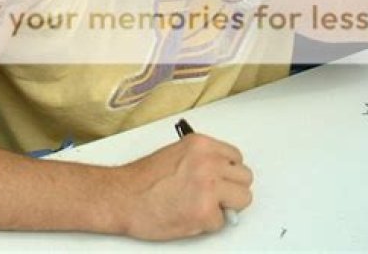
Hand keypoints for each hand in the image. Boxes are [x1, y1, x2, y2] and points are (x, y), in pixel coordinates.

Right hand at [113, 132, 252, 239]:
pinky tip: (191, 215)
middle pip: (245, 177)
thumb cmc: (143, 178)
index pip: (236, 157)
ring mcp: (209, 186)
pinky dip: (210, 223)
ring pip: (243, 198)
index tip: (220, 178)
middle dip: (231, 189)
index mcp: (201, 144)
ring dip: (226, 205)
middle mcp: (208, 161)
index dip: (228, 172)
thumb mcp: (177, 154)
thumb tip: (220, 172)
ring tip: (204, 205)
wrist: (123, 196)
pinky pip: (223, 221)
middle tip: (214, 195)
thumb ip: (202, 159)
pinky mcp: (206, 212)